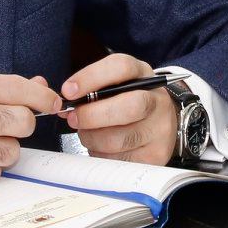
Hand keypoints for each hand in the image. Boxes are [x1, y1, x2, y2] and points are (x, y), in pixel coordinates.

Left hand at [61, 53, 179, 165]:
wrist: (160, 122)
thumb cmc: (129, 101)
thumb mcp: (116, 84)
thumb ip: (93, 89)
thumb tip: (67, 104)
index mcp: (143, 74)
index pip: (121, 67)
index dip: (91, 78)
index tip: (68, 91)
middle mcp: (157, 100)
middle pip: (127, 107)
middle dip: (92, 115)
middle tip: (73, 118)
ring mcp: (160, 129)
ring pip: (118, 139)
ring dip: (93, 139)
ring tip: (88, 134)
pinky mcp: (156, 154)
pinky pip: (119, 160)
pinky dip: (102, 155)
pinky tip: (102, 148)